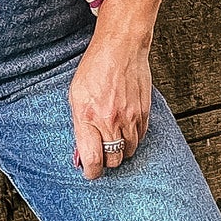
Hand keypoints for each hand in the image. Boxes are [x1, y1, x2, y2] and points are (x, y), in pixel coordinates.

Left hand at [69, 23, 151, 178]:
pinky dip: (132, 140)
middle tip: (100, 157)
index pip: (92, 159)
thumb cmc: (94, 69)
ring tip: (112, 141)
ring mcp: (130, 117)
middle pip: (113, 160)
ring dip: (120, 151)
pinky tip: (124, 131)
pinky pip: (140, 138)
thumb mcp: (76, 96)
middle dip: (106, 163)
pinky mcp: (145, 112)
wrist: (121, 48)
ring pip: (128, 151)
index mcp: (88, 116)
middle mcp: (110, 120)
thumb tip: (81, 153)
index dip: (90, 172)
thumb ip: (78, 125)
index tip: (89, 173)